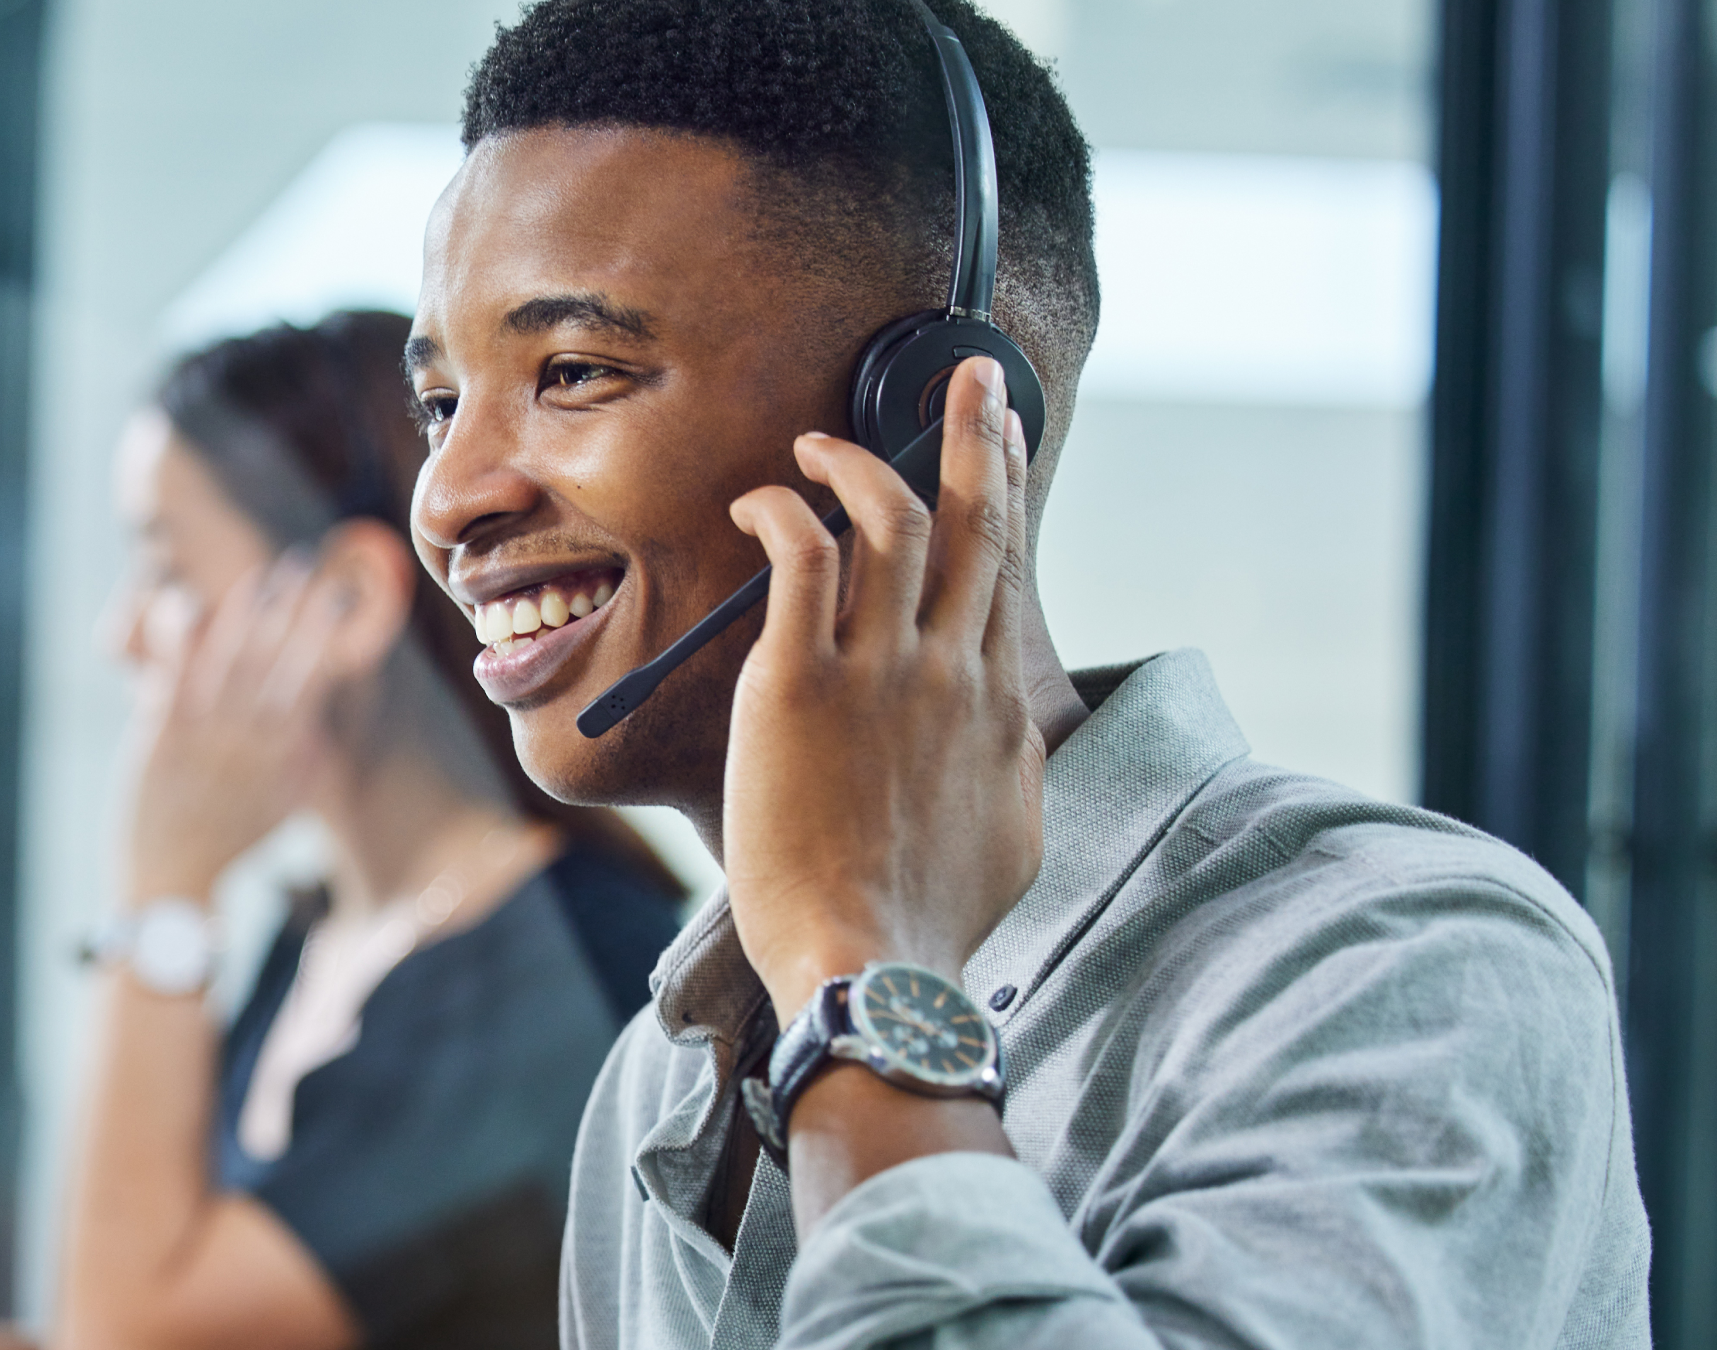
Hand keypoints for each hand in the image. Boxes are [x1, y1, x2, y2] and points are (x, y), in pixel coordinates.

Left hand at [123, 553, 344, 902]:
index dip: (325, 638)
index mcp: (285, 759)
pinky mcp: (161, 741)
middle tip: (307, 566)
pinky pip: (176, 679)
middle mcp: (251, 745)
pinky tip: (194, 604)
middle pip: (278, 664)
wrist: (173, 886)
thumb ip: (304, 769)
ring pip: (232, 665)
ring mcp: (206, 741)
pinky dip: (185, 642)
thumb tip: (324, 733)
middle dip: (294, 613)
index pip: (313, 684)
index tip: (340, 598)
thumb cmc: (228, 845)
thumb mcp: (281, 811)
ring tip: (263, 577)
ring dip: (248, 616)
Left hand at [722, 356, 1046, 1012]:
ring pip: (891, 520)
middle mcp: (949, 669)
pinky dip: (782, 512)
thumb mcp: (1010, 835)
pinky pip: (799, 560)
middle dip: (974, 431)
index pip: (1006, 563)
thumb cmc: (930, 920)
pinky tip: (763, 501)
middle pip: (975, 517)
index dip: (1002, 485)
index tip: (995, 438)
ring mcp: (879, 671)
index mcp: (995, 702)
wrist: (875, 967)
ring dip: (858, 461)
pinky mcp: (799, 685)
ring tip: (821, 441)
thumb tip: (1006, 732)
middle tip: (968, 373)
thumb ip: (1009, 764)